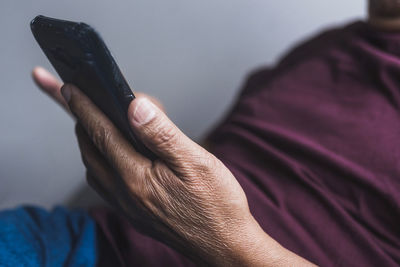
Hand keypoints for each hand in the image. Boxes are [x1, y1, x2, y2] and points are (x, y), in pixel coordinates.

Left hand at [32, 67, 313, 265]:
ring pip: (93, 166)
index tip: (68, 86)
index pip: (101, 133)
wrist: (225, 246)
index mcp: (137, 178)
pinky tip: (113, 154)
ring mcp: (126, 206)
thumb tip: (134, 106)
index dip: (83, 106)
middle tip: (86, 99)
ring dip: (90, 141)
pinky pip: (103, 182)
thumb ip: (162, 134)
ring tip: (98, 121)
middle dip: (82, 120)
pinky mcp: (133, 212)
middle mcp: (124, 194)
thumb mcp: (196, 162)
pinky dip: (100, 160)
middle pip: (90, 149)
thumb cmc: (216, 205)